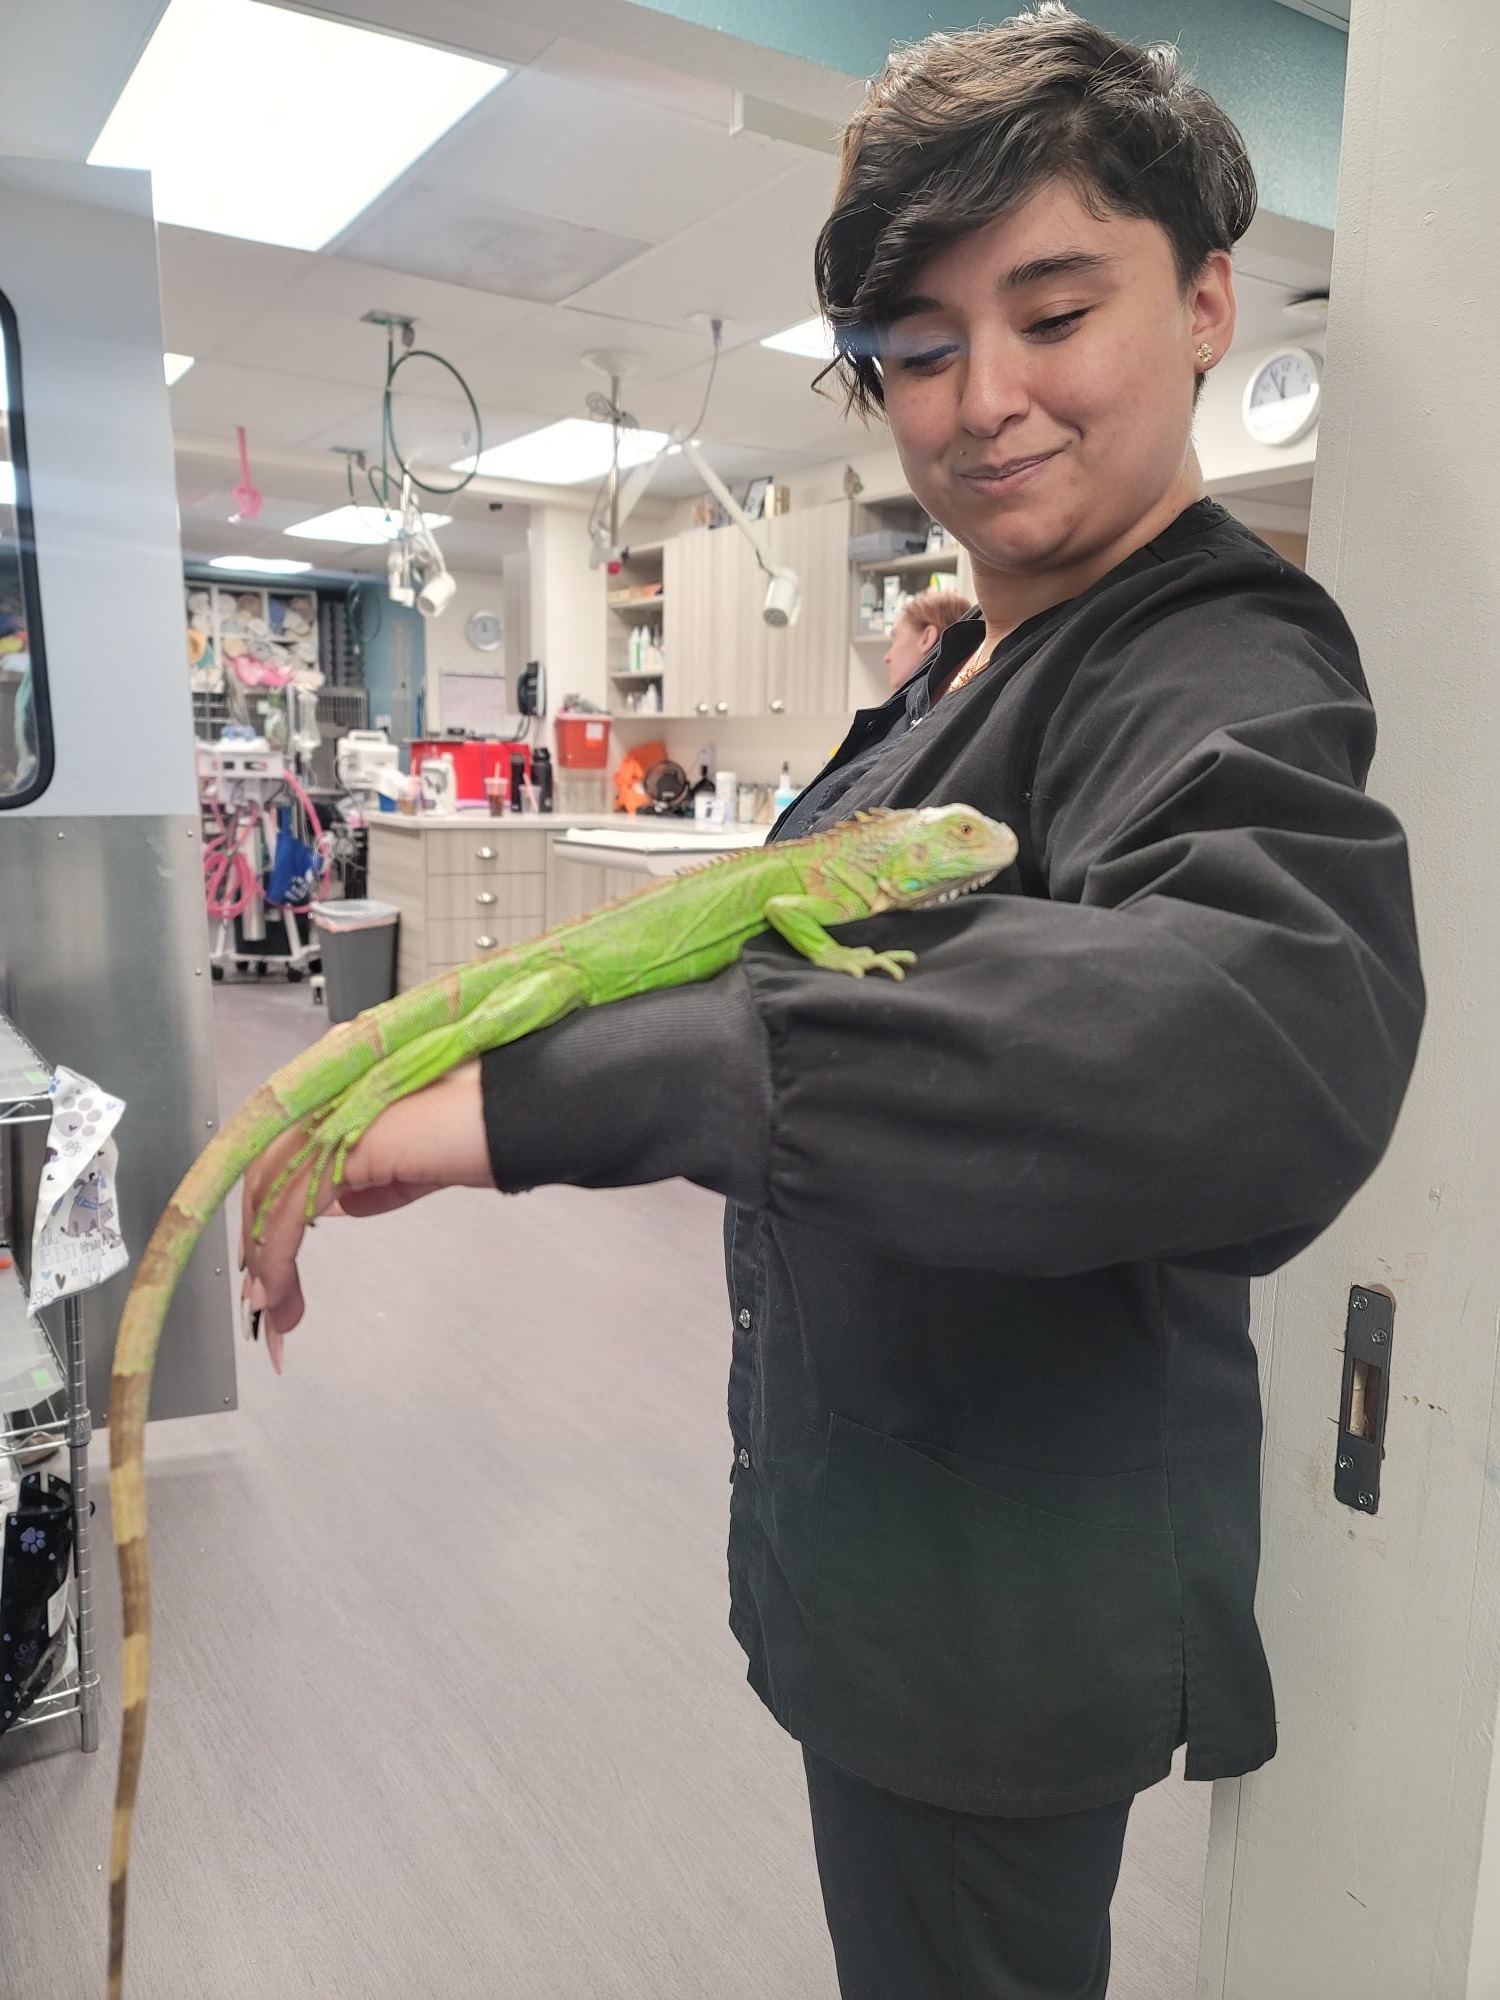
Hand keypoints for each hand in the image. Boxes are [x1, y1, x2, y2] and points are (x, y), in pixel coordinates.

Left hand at [240, 1060, 493, 1371]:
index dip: (267, 1209)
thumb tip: (338, 1204)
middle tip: (265, 1298)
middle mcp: (330, 1088)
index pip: (284, 1150)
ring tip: (277, 1313)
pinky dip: (278, 1258)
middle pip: (265, 1170)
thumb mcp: (418, 1160)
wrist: (531, 1110)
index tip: (268, 1260)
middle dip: (258, 1240)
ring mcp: (332, 1110)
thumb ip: (376, 1179)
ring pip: (269, 1191)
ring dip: (266, 1262)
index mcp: (347, 1084)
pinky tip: (283, 1293)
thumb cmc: (495, 1122)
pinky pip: (289, 1206)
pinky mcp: (341, 1139)